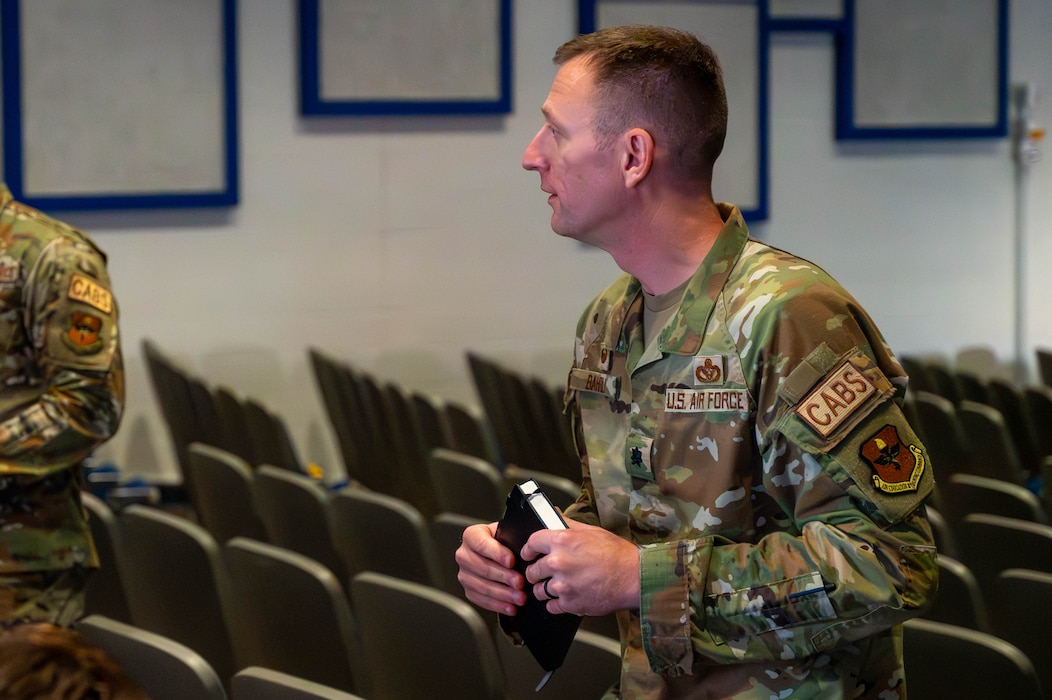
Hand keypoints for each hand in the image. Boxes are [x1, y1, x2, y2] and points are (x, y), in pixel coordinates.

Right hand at [455, 522, 527, 615]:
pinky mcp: (468, 590)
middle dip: (504, 577)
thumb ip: (511, 540)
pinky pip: (481, 600)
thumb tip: (523, 552)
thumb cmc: (503, 541)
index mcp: (471, 536)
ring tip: (519, 597)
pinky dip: (498, 605)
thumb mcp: (506, 534)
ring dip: (503, 594)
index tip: (511, 562)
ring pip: (482, 586)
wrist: (498, 551)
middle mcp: (464, 554)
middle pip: (483, 567)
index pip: (481, 544)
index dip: (497, 554)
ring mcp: (464, 574)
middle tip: (520, 582)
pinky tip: (510, 607)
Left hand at [520, 519, 639, 616]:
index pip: (531, 543)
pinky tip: (566, 596)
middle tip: (544, 573)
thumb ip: (568, 523)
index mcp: (562, 541)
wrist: (634, 577)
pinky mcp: (569, 604)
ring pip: (538, 591)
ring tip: (557, 586)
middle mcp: (558, 562)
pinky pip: (550, 606)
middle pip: (531, 570)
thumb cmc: (617, 553)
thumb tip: (554, 514)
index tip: (529, 554)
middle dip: (536, 572)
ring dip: (545, 589)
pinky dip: (556, 604)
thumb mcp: (592, 531)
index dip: (529, 549)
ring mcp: (562, 585)